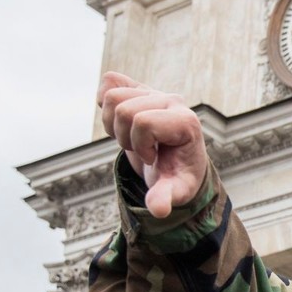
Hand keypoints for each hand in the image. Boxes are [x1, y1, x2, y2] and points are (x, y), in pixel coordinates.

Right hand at [97, 71, 208, 218]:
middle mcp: (173, 100)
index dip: (140, 145)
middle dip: (125, 137)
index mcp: (186, 121)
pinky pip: (110, 81)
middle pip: (123, 109)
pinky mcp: (140, 87)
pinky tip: (121, 121)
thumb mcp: (176, 190)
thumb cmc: (177, 175)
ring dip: (115, 124)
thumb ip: (166, 197)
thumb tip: (158, 210)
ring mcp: (156, 91)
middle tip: (141, 150)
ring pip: (113, 95)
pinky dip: (106, 102)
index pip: (144, 122)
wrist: (175, 162)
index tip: (154, 158)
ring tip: (133, 138)